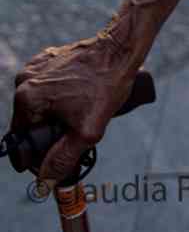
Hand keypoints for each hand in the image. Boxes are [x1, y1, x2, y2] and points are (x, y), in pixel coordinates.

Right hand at [10, 32, 140, 188]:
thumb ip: (62, 159)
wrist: (121, 49)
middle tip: (78, 124)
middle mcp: (24, 80)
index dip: (43, 149)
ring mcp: (36, 67)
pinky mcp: (49, 59)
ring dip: (58, 112)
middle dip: (53, 129)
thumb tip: (44, 182)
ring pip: (42, 104)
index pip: (24, 139)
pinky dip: (61, 94)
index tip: (65, 144)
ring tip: (82, 106)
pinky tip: (81, 91)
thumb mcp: (86, 131)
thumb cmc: (106, 85)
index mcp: (26, 99)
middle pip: (33, 121)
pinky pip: (49, 87)